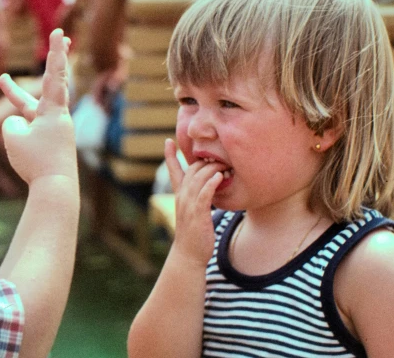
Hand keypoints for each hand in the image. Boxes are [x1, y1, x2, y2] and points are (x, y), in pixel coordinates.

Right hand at [0, 29, 76, 183]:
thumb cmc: (35, 161)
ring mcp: (57, 129)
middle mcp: (59, 116)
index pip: (55, 74)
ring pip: (33, 106)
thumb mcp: (13, 137)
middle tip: (63, 36)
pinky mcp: (52, 143)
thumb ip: (13, 124)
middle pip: (55, 80)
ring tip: (2, 80)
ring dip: (17, 95)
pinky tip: (23, 155)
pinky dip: (19, 136)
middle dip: (55, 58)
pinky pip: (30, 130)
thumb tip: (18, 124)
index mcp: (54, 111)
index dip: (55, 52)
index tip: (60, 33)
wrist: (55, 188)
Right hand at [165, 138, 222, 265]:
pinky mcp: (198, 213)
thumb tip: (209, 187)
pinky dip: (211, 183)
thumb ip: (198, 198)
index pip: (173, 170)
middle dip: (204, 160)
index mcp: (179, 195)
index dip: (170, 155)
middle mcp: (182, 196)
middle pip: (191, 170)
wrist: (189, 254)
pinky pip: (204, 193)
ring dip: (212, 169)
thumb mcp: (192, 212)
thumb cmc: (193, 233)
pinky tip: (219, 177)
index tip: (168, 140)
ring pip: (198, 178)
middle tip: (219, 157)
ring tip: (225, 165)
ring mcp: (188, 204)